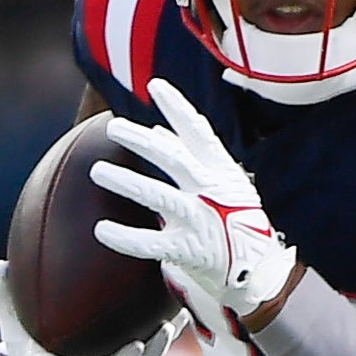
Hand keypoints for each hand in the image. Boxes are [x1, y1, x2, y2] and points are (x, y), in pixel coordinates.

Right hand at [0, 259, 182, 355]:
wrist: (36, 344)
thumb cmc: (19, 328)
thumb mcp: (7, 312)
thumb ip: (2, 293)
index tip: (136, 345)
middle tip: (157, 334)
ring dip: (158, 346)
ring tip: (171, 322)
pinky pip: (143, 350)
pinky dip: (160, 332)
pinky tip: (175, 309)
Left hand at [89, 78, 301, 320]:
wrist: (258, 269)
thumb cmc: (236, 219)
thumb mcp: (223, 183)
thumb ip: (190, 157)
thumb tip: (156, 130)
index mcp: (221, 171)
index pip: (199, 132)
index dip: (177, 107)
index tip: (155, 86)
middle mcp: (210, 192)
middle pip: (173, 160)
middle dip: (141, 142)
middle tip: (112, 127)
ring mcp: (199, 220)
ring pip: (158, 197)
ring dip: (127, 182)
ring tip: (98, 171)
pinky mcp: (187, 250)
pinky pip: (150, 243)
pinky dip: (125, 237)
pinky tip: (101, 230)